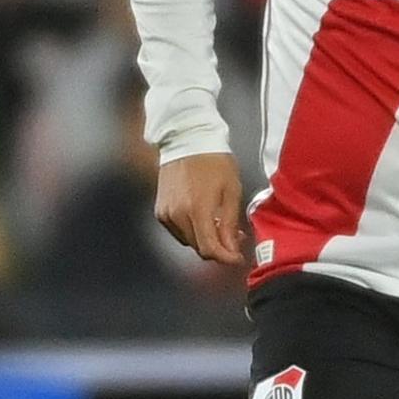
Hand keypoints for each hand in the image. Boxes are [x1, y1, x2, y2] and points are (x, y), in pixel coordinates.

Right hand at [156, 152, 248, 266]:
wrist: (187, 139)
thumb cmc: (214, 161)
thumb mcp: (231, 190)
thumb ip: (229, 223)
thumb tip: (231, 250)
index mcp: (197, 209)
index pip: (209, 249)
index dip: (226, 258)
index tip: (238, 257)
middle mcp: (177, 215)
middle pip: (199, 248)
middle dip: (219, 248)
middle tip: (234, 238)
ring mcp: (166, 213)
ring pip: (188, 241)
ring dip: (205, 239)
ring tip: (219, 224)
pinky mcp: (160, 210)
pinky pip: (178, 231)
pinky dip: (192, 230)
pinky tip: (203, 217)